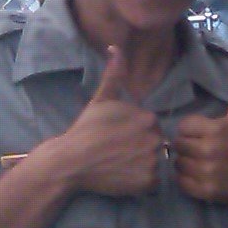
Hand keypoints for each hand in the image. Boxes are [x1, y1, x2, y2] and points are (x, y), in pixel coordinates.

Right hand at [53, 46, 163, 197]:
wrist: (70, 161)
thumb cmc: (86, 130)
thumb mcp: (101, 99)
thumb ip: (114, 74)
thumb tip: (115, 46)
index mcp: (148, 118)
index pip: (151, 127)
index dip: (135, 134)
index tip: (117, 138)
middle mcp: (156, 138)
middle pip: (156, 144)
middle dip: (140, 148)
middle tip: (118, 152)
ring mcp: (153, 160)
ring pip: (156, 162)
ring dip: (142, 164)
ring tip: (120, 163)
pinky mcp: (149, 181)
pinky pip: (154, 181)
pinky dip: (142, 181)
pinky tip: (123, 175)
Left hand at [174, 65, 227, 209]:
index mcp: (217, 129)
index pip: (183, 126)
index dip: (191, 131)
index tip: (204, 135)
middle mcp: (210, 149)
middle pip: (178, 145)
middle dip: (188, 147)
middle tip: (201, 150)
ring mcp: (208, 171)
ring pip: (178, 164)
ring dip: (186, 164)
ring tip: (201, 163)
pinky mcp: (206, 190)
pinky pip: (182, 183)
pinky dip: (187, 181)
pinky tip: (201, 176)